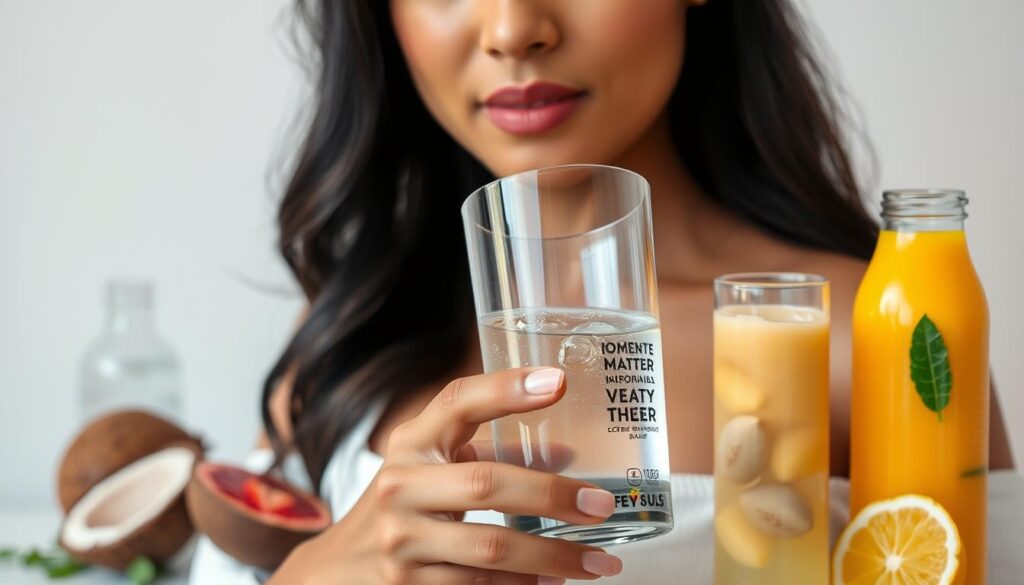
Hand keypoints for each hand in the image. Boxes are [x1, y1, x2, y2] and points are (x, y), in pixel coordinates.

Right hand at [269, 367, 622, 584]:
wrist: (336, 569)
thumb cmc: (404, 504)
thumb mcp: (433, 466)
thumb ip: (490, 454)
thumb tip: (571, 456)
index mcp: (412, 442)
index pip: (458, 401)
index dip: (507, 389)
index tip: (559, 382)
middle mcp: (402, 484)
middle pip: (487, 484)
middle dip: (552, 496)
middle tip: (602, 506)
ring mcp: (402, 539)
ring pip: (491, 548)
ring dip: (554, 557)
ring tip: (600, 562)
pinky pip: (480, 584)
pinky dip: (524, 584)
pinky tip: (555, 582)